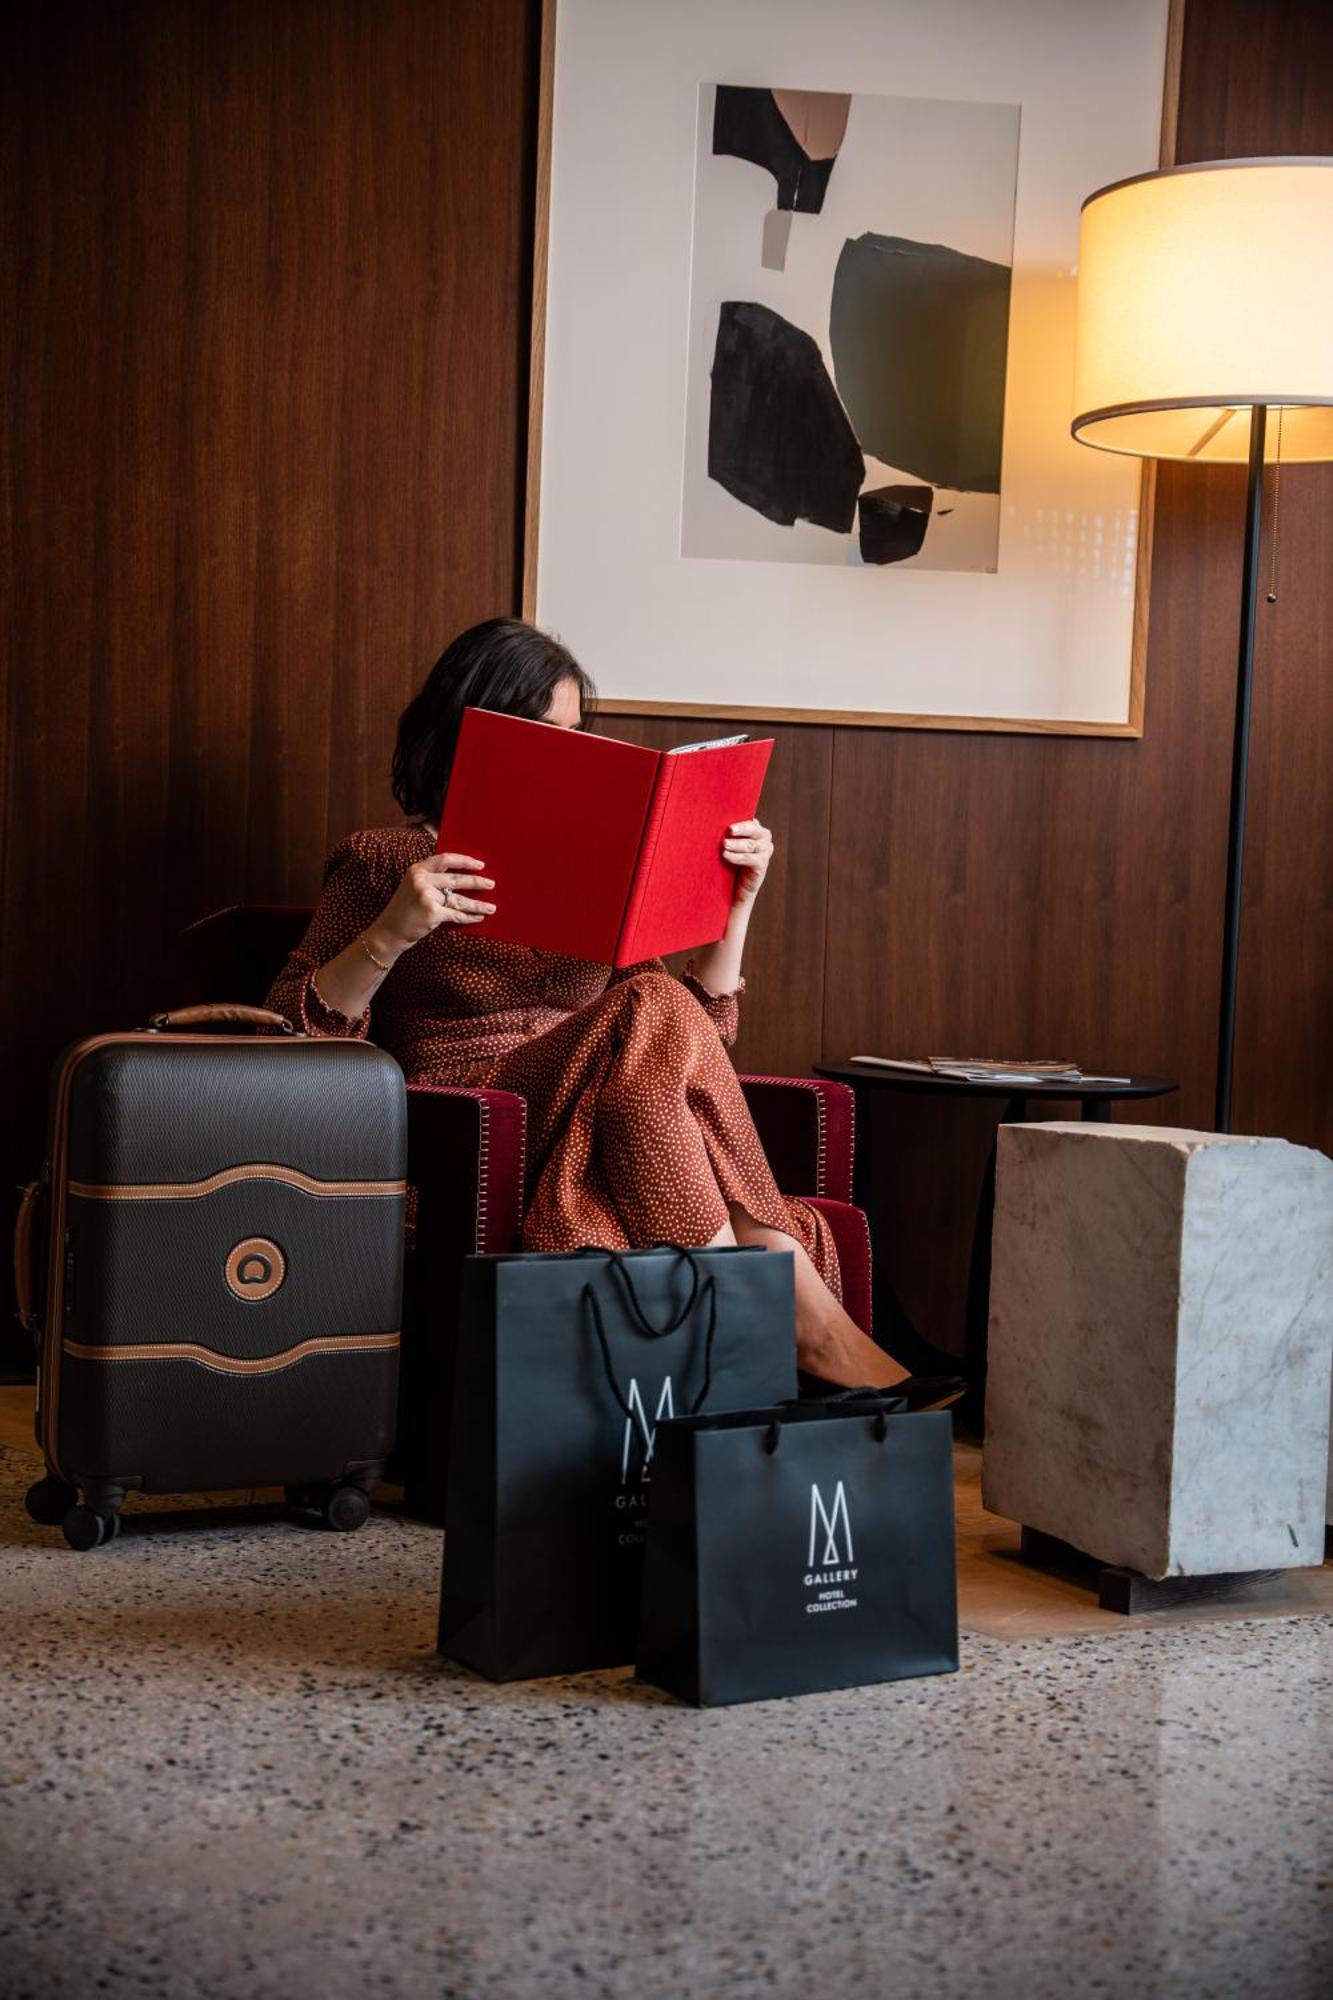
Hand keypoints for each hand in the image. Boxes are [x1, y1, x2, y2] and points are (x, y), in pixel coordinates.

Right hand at [367, 852, 495, 959]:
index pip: (445, 859)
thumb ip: (431, 879)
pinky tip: (479, 917)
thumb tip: (463, 878)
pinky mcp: (432, 913)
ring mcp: (426, 897)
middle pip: (456, 879)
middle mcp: (421, 880)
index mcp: (417, 870)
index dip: (464, 861)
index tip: (480, 864)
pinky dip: (469, 917)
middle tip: (491, 884)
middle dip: (476, 882)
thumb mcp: (412, 886)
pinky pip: (456, 915)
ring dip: (478, 904)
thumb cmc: (404, 910)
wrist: (389, 931)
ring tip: (491, 907)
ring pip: (459, 899)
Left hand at [722, 819, 772, 905]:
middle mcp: (764, 838)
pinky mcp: (762, 865)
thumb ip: (729, 832)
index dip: (740, 820)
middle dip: (741, 829)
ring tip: (724, 844)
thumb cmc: (730, 860)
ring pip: (750, 845)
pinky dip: (737, 857)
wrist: (736, 887)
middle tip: (729, 830)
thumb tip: (713, 819)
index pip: (750, 820)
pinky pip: (749, 858)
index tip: (729, 821)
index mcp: (757, 829)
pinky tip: (726, 855)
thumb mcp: (731, 843)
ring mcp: (765, 852)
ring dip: (737, 844)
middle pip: (754, 830)